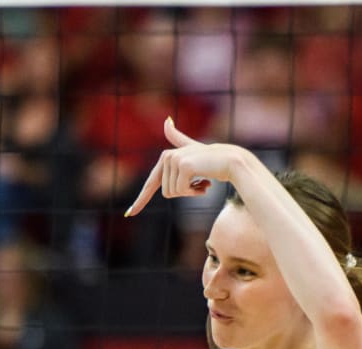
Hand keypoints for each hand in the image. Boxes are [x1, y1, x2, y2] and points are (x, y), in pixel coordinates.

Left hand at [125, 117, 240, 216]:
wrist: (231, 161)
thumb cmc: (213, 160)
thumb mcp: (192, 150)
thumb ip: (178, 138)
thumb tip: (166, 121)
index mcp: (166, 157)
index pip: (151, 183)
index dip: (141, 200)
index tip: (130, 214)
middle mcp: (167, 157)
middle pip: (167, 193)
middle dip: (184, 194)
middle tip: (199, 184)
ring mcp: (175, 160)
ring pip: (174, 193)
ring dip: (191, 193)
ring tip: (203, 182)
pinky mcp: (184, 166)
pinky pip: (182, 191)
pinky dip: (195, 192)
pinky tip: (206, 183)